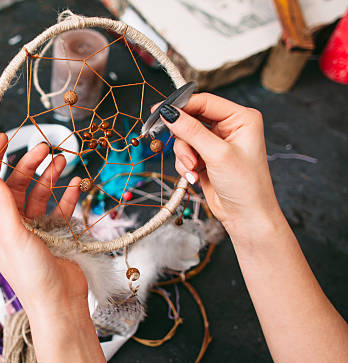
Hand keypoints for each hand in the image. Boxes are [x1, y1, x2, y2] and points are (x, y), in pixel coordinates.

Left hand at [0, 132, 87, 315]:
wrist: (60, 303)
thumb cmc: (31, 275)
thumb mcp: (12, 235)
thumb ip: (3, 203)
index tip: (2, 138)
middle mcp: (11, 225)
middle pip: (17, 184)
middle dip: (28, 164)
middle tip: (44, 148)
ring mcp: (33, 229)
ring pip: (39, 193)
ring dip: (49, 176)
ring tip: (62, 161)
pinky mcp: (53, 233)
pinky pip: (58, 207)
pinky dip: (66, 195)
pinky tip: (75, 185)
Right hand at [159, 93, 281, 234]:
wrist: (246, 217)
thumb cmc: (245, 185)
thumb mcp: (217, 154)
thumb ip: (191, 131)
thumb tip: (169, 113)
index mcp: (241, 118)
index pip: (205, 102)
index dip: (181, 105)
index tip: (158, 111)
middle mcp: (229, 127)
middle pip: (191, 119)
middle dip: (184, 139)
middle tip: (184, 154)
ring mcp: (216, 143)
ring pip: (184, 138)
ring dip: (184, 155)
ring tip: (194, 170)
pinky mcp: (206, 157)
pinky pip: (185, 152)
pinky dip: (185, 164)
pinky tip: (194, 176)